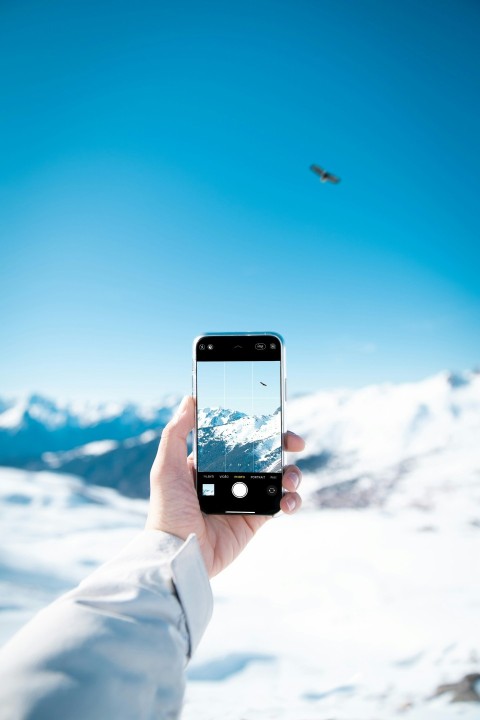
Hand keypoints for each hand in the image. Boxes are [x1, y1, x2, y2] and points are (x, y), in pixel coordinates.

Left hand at [146, 395, 304, 576]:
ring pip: (278, 476)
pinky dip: (292, 500)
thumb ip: (176, 433)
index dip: (257, 427)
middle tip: (295, 442)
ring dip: (292, 473)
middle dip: (283, 444)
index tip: (272, 419)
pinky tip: (288, 501)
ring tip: (290, 478)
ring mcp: (245, 498)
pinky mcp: (256, 519)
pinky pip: (280, 504)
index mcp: (209, 462)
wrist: (179, 554)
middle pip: (264, 453)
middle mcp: (229, 477)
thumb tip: (189, 399)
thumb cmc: (168, 511)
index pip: (238, 438)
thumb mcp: (166, 467)